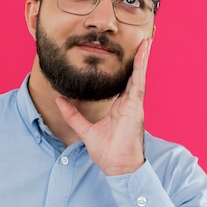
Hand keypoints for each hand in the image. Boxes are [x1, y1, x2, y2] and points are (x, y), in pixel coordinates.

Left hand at [55, 38, 151, 175]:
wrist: (118, 167)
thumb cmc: (107, 152)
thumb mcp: (85, 130)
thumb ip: (72, 114)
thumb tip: (59, 100)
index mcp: (121, 107)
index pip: (124, 82)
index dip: (127, 68)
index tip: (128, 53)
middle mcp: (130, 103)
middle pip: (134, 75)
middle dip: (139, 58)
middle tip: (143, 40)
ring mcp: (134, 104)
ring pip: (139, 75)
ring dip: (143, 57)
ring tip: (147, 39)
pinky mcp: (135, 106)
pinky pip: (139, 82)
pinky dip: (141, 67)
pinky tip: (143, 53)